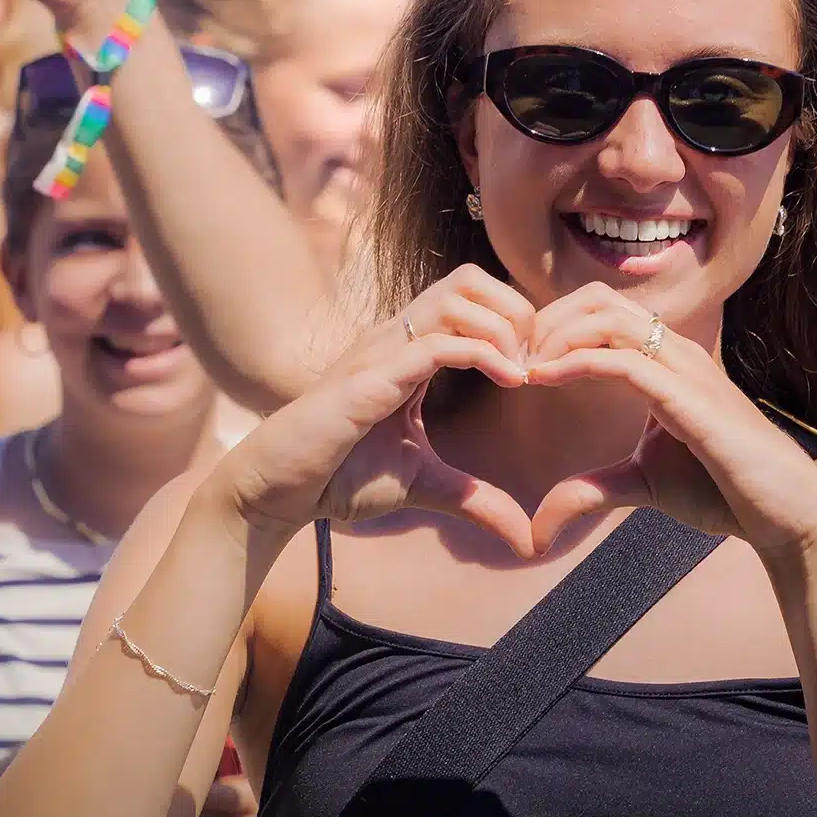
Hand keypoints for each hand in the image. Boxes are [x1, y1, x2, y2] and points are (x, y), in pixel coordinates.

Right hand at [213, 265, 538, 557]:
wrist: (277, 492)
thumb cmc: (339, 477)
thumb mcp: (424, 484)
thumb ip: (474, 498)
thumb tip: (524, 536)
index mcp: (409, 350)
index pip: (471, 296)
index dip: (514, 319)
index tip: (540, 368)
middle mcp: (396, 338)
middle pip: (469, 280)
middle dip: (516, 310)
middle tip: (537, 362)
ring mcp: (381, 352)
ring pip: (455, 298)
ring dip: (503, 328)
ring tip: (523, 371)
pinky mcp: (369, 379)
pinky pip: (435, 344)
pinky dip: (482, 353)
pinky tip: (511, 381)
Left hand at [525, 283, 816, 562]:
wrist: (782, 513)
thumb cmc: (724, 490)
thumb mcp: (640, 484)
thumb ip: (591, 488)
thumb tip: (540, 523)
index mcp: (666, 360)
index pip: (601, 311)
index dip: (552, 326)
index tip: (517, 361)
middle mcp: (675, 352)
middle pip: (597, 300)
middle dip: (545, 320)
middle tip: (510, 358)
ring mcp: (684, 368)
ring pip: (607, 318)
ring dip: (554, 335)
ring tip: (521, 366)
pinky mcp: (688, 397)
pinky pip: (623, 360)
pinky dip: (575, 361)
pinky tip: (542, 377)